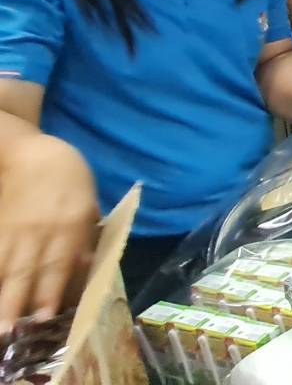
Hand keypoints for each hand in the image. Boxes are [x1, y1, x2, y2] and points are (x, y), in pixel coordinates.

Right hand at [0, 135, 97, 334]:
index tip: (44, 320)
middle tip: (8, 334)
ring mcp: (14, 229)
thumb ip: (85, 240)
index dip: (50, 293)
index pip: (58, 265)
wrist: (34, 153)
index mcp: (69, 227)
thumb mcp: (89, 207)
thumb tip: (82, 272)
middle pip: (25, 271)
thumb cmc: (70, 180)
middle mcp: (40, 232)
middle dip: (16, 303)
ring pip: (3, 267)